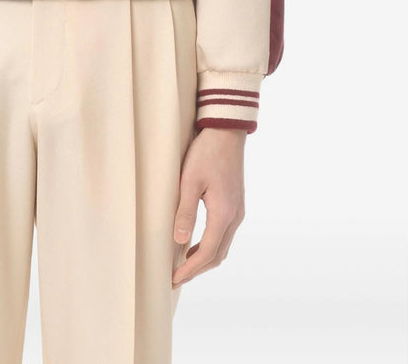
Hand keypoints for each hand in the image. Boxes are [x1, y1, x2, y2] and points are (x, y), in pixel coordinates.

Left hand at [171, 127, 246, 286]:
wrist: (226, 132)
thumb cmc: (206, 153)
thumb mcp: (190, 181)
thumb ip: (185, 212)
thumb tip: (180, 242)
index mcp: (224, 213)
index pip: (207, 253)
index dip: (190, 269)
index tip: (173, 278)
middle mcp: (235, 216)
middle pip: (218, 255)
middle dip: (197, 269)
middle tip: (175, 277)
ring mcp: (238, 211)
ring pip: (222, 246)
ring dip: (204, 259)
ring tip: (182, 265)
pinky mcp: (236, 204)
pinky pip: (224, 234)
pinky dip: (210, 246)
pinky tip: (195, 244)